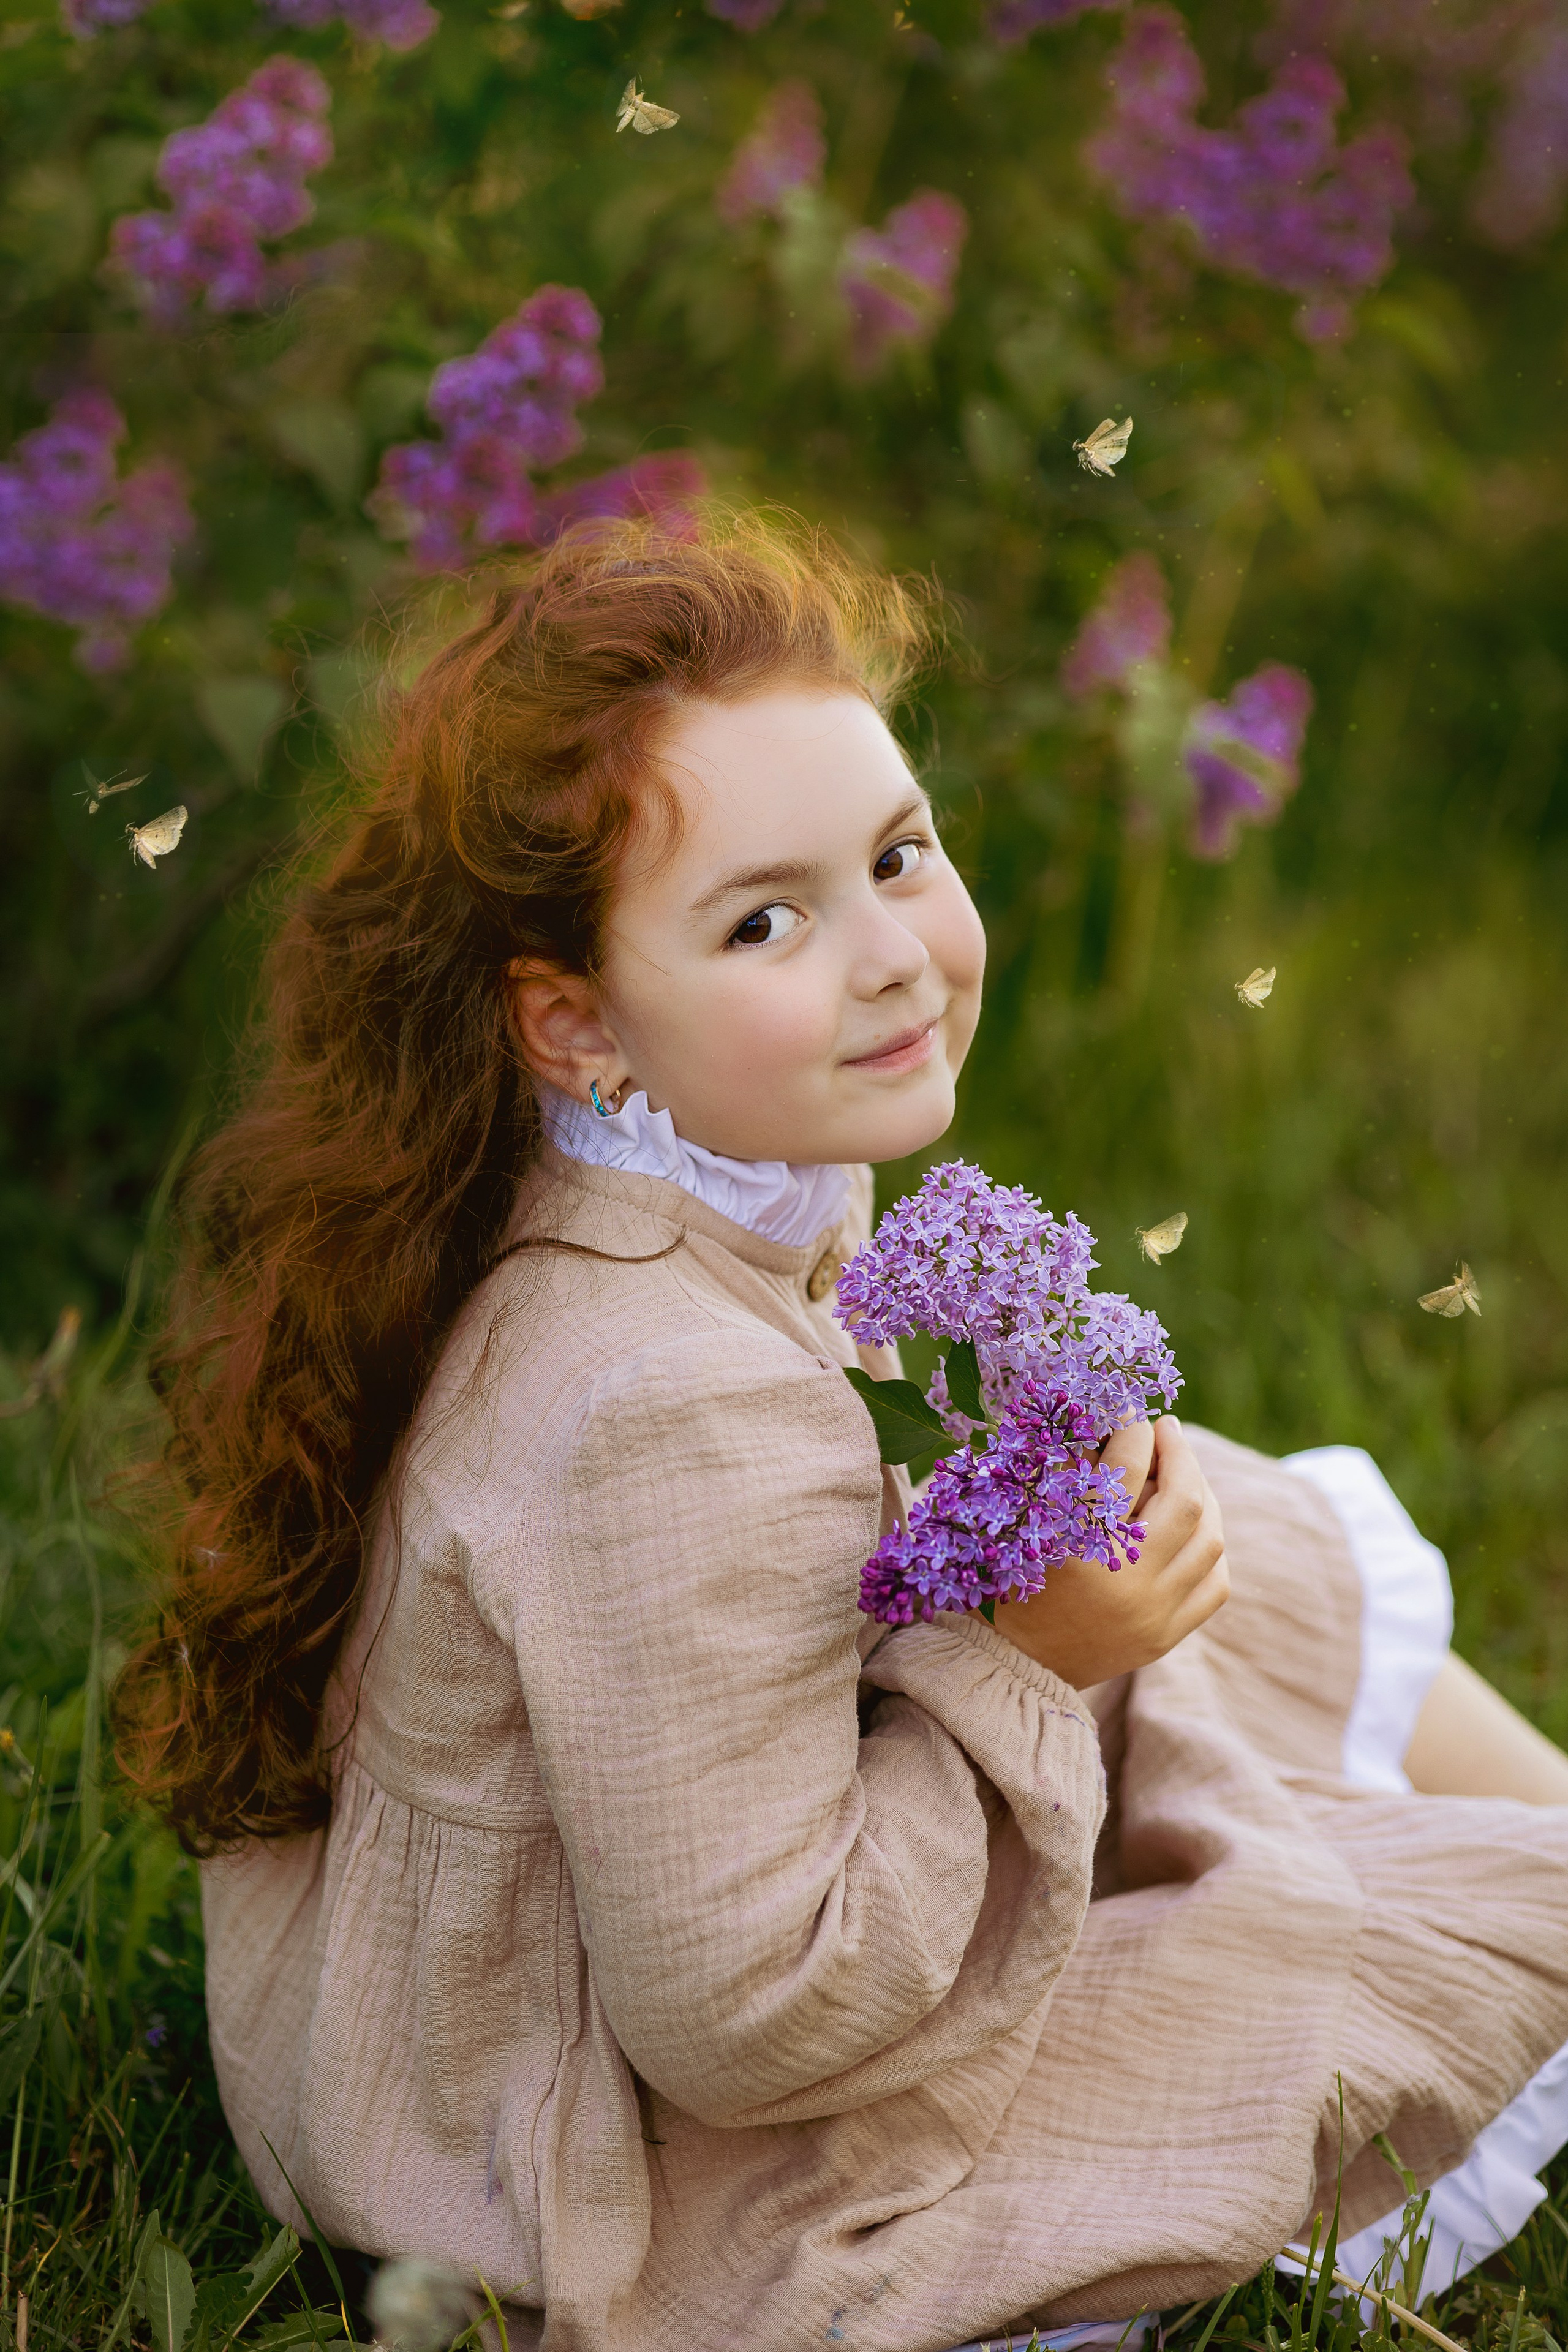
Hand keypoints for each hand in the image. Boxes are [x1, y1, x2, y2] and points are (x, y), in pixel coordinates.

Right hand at [986, 1416, 1228, 1688]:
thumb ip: (1069, 1474)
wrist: (1014, 1661)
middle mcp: (1126, 1582)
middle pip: (1185, 1501)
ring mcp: (1154, 1613)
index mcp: (1079, 1548)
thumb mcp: (1031, 1520)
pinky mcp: (1166, 1636)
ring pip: (1210, 1539)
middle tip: (1167, 1431)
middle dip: (1181, 1455)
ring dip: (1204, 1496)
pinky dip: (1211, 1548)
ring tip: (1184, 1474)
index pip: (1126, 1469)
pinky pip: (1215, 1584)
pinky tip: (1196, 1529)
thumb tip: (1110, 1425)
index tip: (1130, 1412)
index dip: (1132, 1429)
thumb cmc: (1010, 1578)